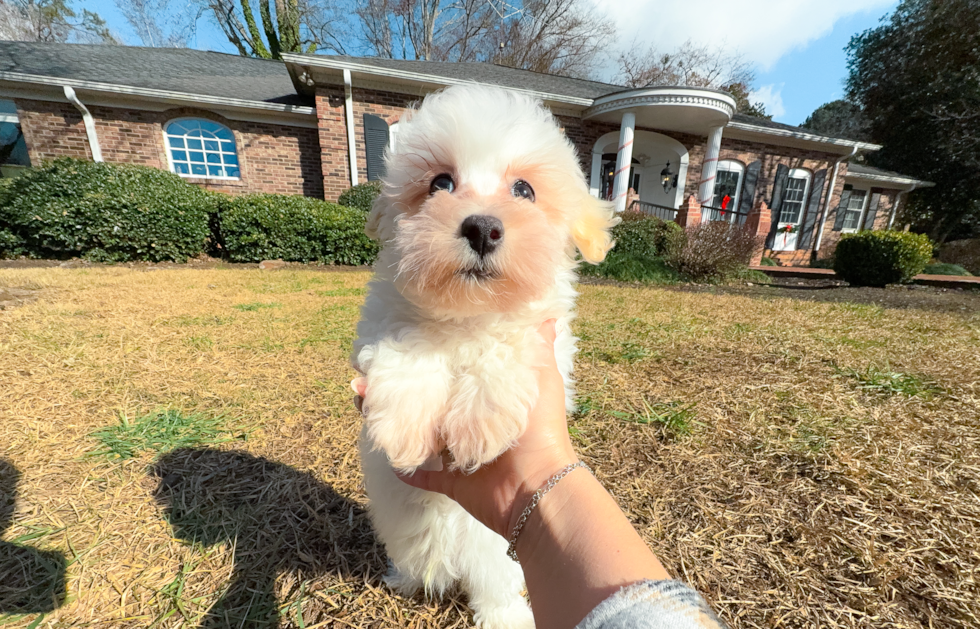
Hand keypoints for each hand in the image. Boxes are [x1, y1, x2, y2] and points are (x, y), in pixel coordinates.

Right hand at [353, 319, 577, 537]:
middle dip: (395, 389)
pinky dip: (404, 465)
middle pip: (425, 402)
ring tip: (363, 402)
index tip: (397, 345)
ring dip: (389, 419)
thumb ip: (538, 346)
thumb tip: (548, 310)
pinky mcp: (449, 480)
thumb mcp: (542, 377)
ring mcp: (457, 453)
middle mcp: (468, 422)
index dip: (424, 360)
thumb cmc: (540, 428)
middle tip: (364, 378)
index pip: (449, 374)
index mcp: (485, 397)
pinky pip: (419, 472)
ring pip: (415, 433)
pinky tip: (386, 447)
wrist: (536, 486)